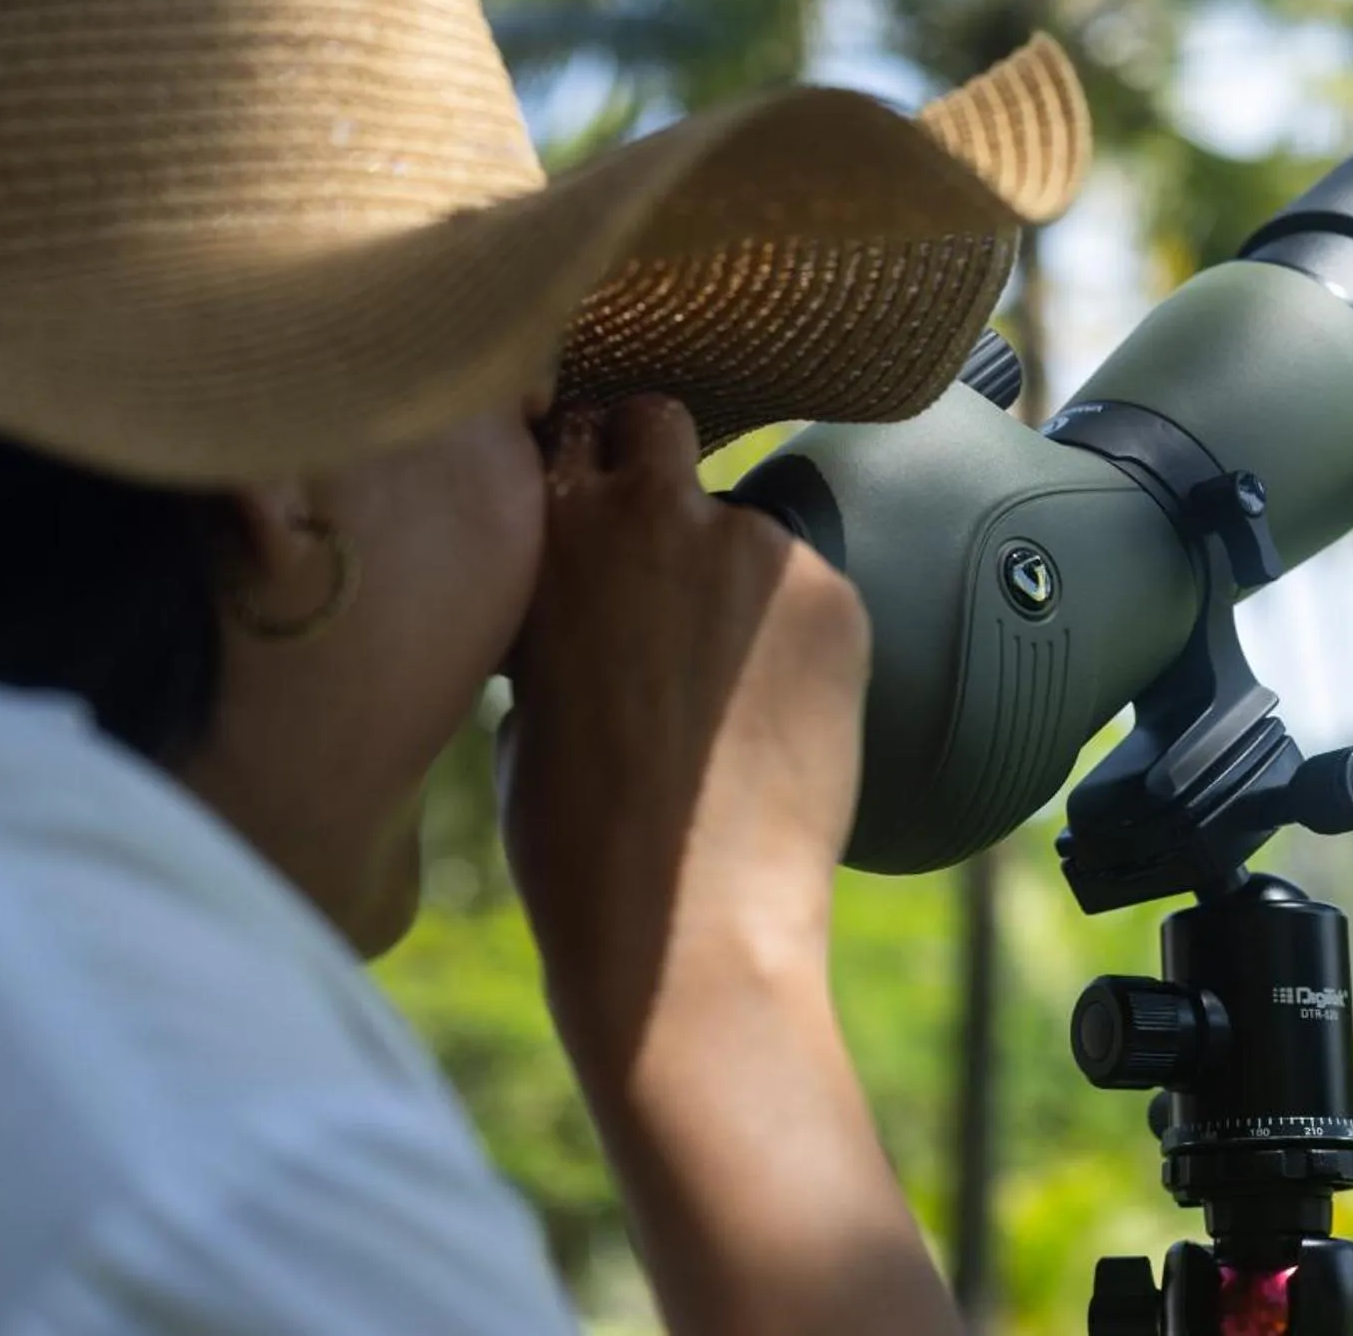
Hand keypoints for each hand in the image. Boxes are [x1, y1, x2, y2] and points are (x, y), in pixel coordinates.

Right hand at [499, 396, 962, 1335]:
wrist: (684, 928)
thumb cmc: (575, 840)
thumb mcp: (519, 704)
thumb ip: (556, 615)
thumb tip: (590, 597)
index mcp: (545, 530)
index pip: (569, 431)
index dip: (582, 471)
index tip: (589, 510)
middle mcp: (649, 510)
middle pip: (659, 424)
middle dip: (656, 468)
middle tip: (660, 557)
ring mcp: (751, 547)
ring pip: (746, 527)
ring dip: (734, 578)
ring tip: (721, 694)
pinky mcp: (833, 597)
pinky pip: (809, 592)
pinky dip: (796, 637)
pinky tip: (773, 719)